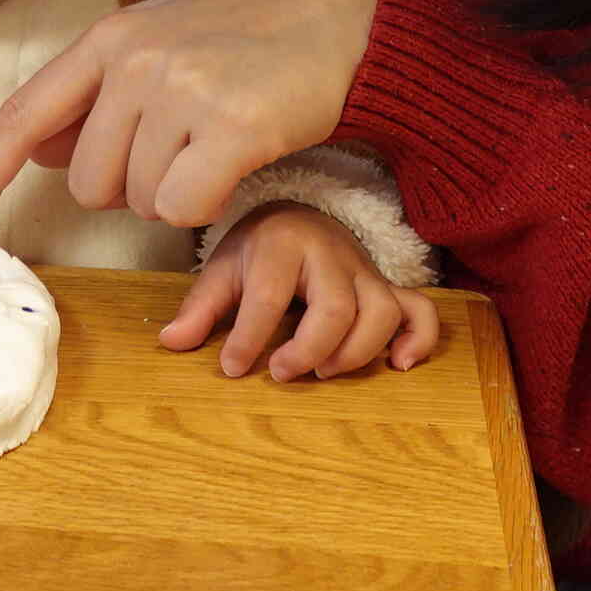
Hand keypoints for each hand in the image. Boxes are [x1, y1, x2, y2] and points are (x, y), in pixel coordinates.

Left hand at [0, 0, 379, 237]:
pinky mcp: (230, 127)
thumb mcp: (163, 44)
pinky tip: (240, 162)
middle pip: (91, 184)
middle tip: (188, 143)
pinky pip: (184, 211)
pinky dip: (209, 204)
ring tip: (221, 139)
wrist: (347, 23)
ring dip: (178, 193)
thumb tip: (41, 151)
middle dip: (134, 186)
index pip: (23, 116)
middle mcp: (134, 61)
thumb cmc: (253, 39)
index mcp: (108, 40)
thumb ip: (98, 94)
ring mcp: (181, 90)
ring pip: (141, 202)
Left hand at [159, 202, 441, 379]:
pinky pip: (419, 310)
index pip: (270, 294)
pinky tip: (397, 366)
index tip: (231, 368)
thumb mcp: (223, 270)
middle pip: (335, 307)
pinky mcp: (387, 288)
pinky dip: (417, 339)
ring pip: (380, 311)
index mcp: (282, 244)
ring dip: (356, 351)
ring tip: (324, 371)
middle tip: (282, 372)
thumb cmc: (258, 251)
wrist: (300, 218)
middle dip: (309, 348)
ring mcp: (364, 272)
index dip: (249, 337)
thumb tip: (170, 342)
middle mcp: (330, 255)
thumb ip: (200, 307)